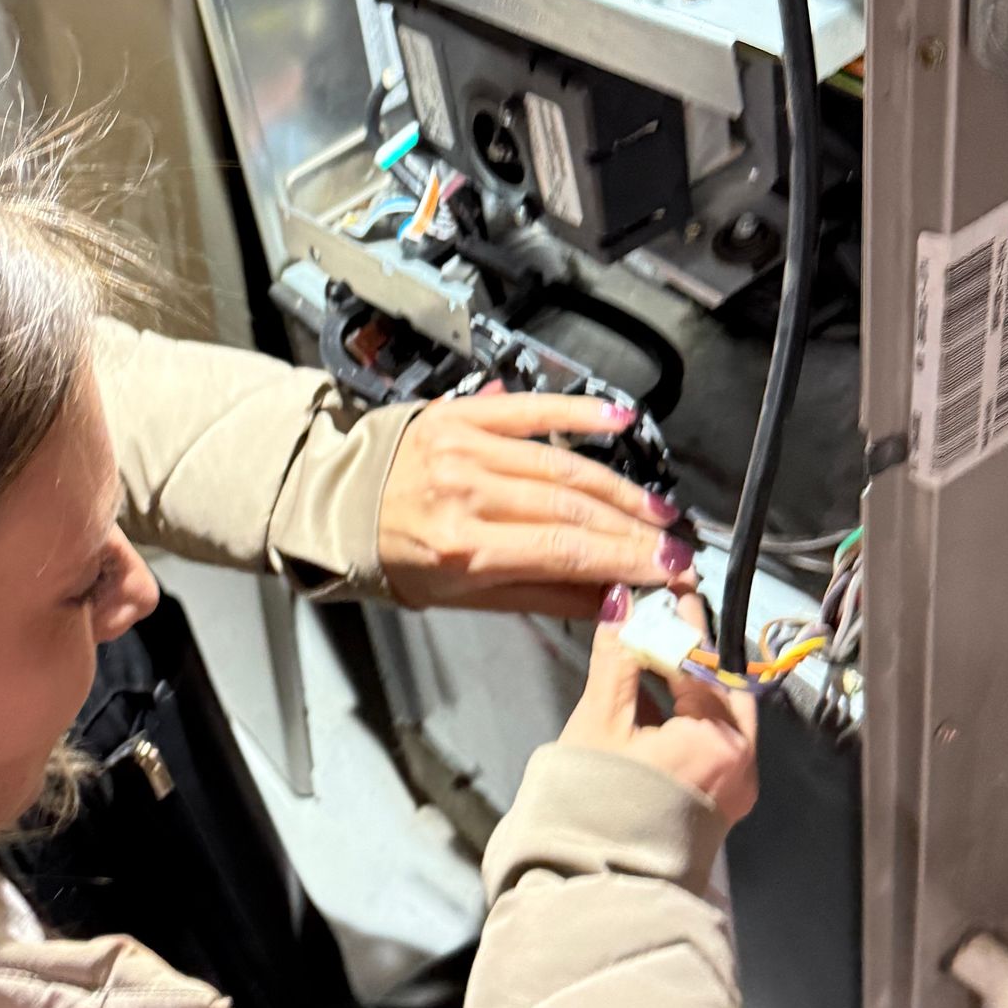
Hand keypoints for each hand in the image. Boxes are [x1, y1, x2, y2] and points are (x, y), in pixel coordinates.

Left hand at [378, 394, 695, 618]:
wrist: (330, 504)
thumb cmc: (389, 557)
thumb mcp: (458, 597)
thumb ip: (539, 594)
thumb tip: (609, 597)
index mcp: (462, 546)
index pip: (566, 552)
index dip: (628, 560)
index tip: (669, 570)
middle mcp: (466, 493)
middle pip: (573, 510)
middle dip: (635, 530)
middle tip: (677, 546)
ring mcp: (465, 448)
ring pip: (563, 466)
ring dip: (619, 488)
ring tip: (657, 510)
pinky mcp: (461, 415)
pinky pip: (532, 410)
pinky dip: (579, 414)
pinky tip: (619, 423)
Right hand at [561, 595, 757, 827]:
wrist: (596, 890)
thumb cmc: (596, 806)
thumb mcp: (600, 722)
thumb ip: (617, 657)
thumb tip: (623, 601)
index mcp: (720, 739)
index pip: (702, 660)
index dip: (680, 621)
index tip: (670, 588)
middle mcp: (742, 763)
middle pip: (724, 687)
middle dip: (694, 654)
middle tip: (665, 622)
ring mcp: (735, 790)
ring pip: (722, 717)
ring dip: (692, 686)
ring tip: (655, 660)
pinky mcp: (720, 808)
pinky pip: (714, 747)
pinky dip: (691, 720)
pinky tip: (656, 707)